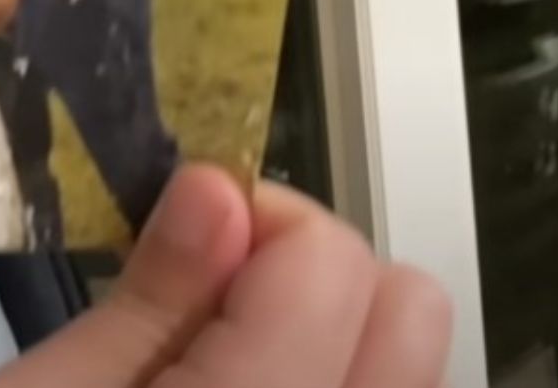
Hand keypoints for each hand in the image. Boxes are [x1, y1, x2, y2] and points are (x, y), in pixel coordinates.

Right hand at [0, 167, 452, 387]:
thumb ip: (146, 305)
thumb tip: (220, 189)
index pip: (336, 265)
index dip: (253, 223)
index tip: (182, 243)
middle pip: (411, 316)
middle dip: (314, 281)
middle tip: (209, 308)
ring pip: (410, 379)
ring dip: (330, 350)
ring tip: (224, 380)